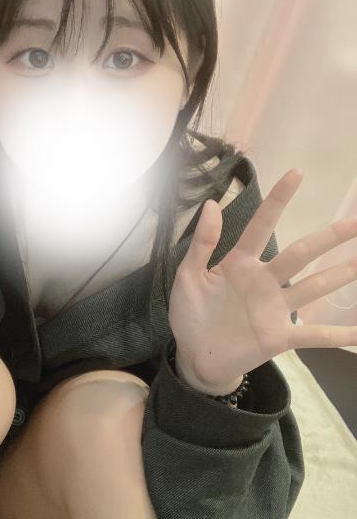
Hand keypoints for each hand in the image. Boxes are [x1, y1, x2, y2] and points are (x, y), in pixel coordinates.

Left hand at [169, 167, 356, 394]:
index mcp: (239, 264)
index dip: (278, 200)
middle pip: (301, 254)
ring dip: (341, 275)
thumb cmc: (191, 313)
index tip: (297, 173)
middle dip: (329, 237)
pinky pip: (314, 334)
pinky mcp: (279, 336)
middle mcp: (264, 281)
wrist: (194, 354)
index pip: (261, 226)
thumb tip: (212, 203)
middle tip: (356, 222)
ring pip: (314, 287)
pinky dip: (339, 334)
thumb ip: (202, 243)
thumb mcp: (188, 276)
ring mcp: (275, 308)